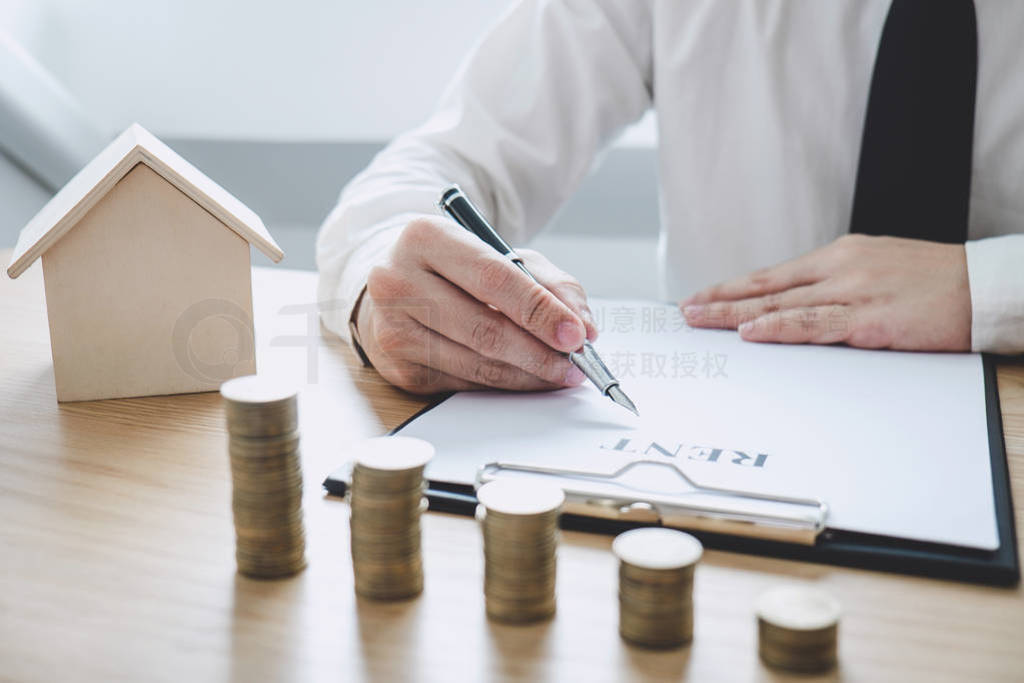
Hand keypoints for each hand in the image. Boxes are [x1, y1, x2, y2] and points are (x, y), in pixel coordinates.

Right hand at [357, 216, 596, 393]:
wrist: (397, 287)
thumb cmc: (455, 269)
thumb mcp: (502, 255)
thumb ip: (549, 283)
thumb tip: (581, 326)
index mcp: (425, 238)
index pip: (492, 278)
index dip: (539, 311)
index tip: (575, 334)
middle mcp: (398, 281)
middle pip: (484, 328)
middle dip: (539, 351)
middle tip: (575, 363)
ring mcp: (393, 328)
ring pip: (476, 363)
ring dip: (527, 374)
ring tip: (560, 372)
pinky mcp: (398, 367)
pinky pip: (464, 383)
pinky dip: (503, 384)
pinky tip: (525, 377)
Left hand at [680, 234, 971, 350]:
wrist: (986, 286)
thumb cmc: (936, 282)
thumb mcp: (877, 269)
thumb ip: (836, 285)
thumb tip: (796, 304)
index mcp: (840, 256)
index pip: (773, 276)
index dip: (733, 288)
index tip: (703, 296)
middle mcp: (840, 269)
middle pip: (767, 287)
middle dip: (721, 299)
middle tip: (686, 310)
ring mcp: (854, 292)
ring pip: (781, 305)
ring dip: (735, 315)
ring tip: (701, 321)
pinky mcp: (872, 319)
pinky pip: (815, 325)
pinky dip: (779, 328)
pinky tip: (751, 333)